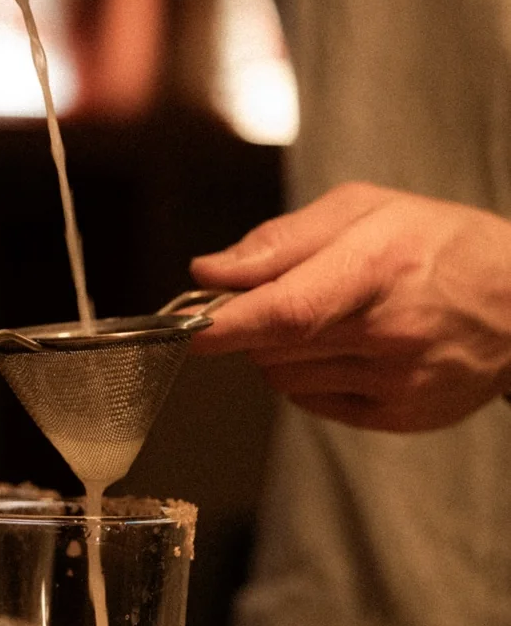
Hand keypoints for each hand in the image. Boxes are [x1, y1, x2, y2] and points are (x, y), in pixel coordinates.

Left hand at [189, 182, 510, 431]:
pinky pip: (314, 403)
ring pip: (285, 379)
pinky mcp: (400, 416)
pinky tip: (346, 347)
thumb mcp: (364, 209)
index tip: (187, 327)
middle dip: (252, 324)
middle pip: (275, 347)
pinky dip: (309, 377)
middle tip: (277, 296)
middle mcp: (388, 332)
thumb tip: (211, 271)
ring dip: (280, 351)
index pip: (288, 309)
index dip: (228, 323)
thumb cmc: (438, 242)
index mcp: (378, 267)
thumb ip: (281, 240)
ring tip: (326, 317)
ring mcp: (397, 381)